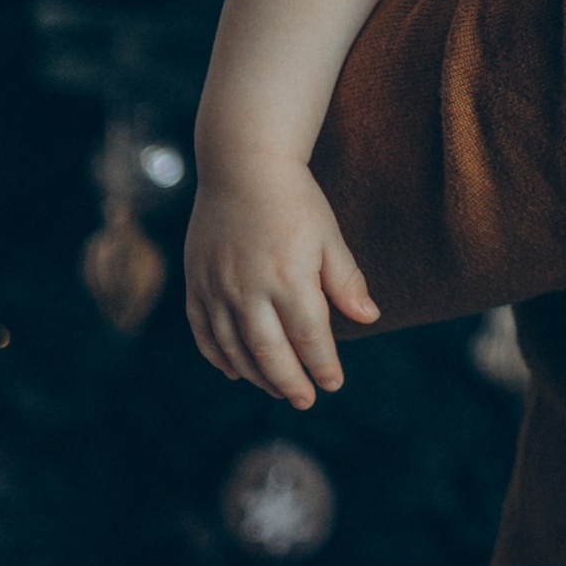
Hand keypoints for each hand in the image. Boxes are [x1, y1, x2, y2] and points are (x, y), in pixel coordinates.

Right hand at [184, 150, 379, 408]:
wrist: (242, 165)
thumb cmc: (294, 200)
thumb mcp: (328, 236)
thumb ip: (345, 281)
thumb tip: (369, 318)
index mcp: (290, 278)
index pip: (310, 338)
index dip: (322, 365)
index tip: (333, 383)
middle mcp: (250, 289)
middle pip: (270, 353)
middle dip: (289, 382)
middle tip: (305, 400)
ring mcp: (218, 288)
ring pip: (235, 350)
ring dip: (256, 376)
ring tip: (276, 389)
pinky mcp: (195, 283)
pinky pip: (204, 332)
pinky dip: (218, 356)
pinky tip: (234, 370)